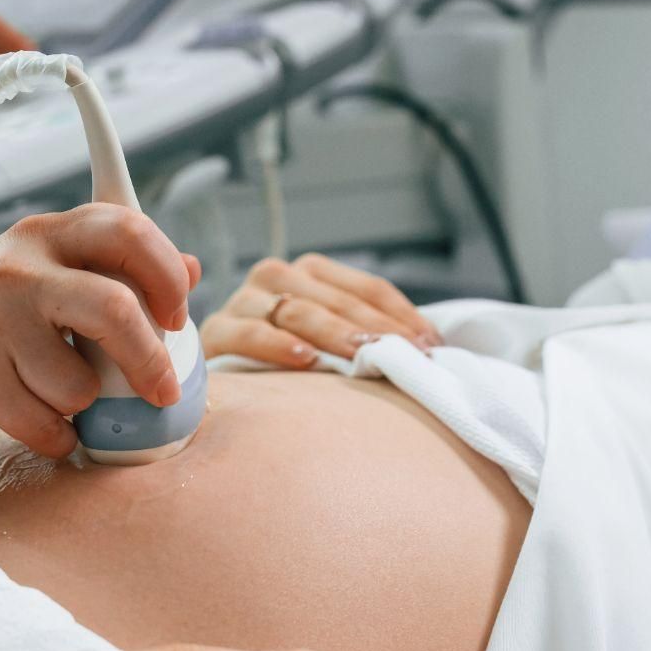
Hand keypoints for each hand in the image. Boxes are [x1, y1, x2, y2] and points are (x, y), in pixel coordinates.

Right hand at [0, 205, 201, 457]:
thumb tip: (191, 268)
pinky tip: (35, 422)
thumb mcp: (37, 276)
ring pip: (81, 383)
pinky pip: (46, 423)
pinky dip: (54, 436)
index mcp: (42, 235)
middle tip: (161, 390)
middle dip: (150, 361)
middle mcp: (17, 268)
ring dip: (81, 405)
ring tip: (52, 394)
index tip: (178, 315)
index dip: (168, 274)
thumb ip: (109, 269)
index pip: (127, 229)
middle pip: (116, 309)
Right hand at [200, 253, 439, 367]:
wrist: (223, 377)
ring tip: (363, 354)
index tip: (431, 345)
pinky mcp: (218, 331)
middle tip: (405, 355)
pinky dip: (278, 345)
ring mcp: (245, 300)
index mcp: (311, 272)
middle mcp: (277, 276)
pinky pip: (249, 333)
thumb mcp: (332, 342)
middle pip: (336, 299)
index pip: (367, 288)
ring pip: (297, 310)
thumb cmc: (288, 362)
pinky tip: (306, 360)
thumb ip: (368, 334)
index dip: (401, 315)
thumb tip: (429, 347)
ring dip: (334, 333)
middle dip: (374, 327)